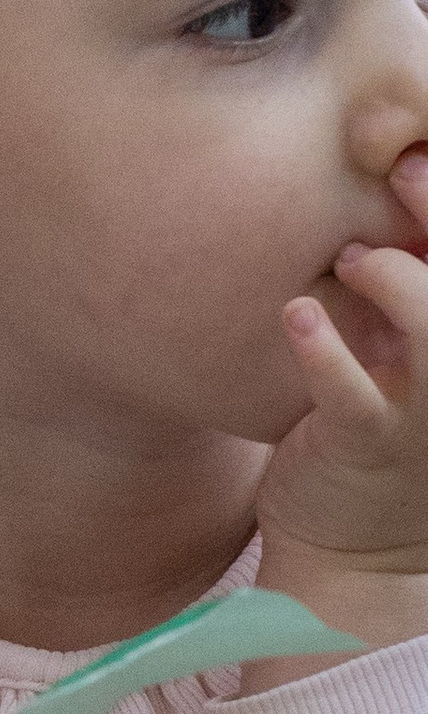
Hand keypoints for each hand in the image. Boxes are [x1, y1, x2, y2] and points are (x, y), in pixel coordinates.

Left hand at [258, 146, 427, 659]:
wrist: (355, 557)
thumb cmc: (385, 428)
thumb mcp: (416, 358)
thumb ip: (416, 287)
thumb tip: (396, 176)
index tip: (424, 156)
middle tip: (405, 171)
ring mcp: (427, 419)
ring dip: (399, 283)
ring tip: (354, 262)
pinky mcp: (366, 448)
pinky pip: (352, 396)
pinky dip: (326, 352)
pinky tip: (298, 316)